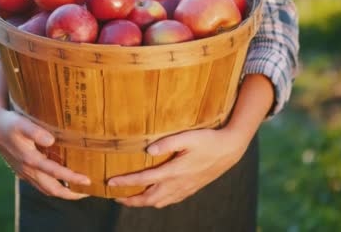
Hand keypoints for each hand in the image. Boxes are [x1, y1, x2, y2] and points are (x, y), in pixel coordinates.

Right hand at [0, 60, 90, 199]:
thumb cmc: (10, 122)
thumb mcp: (21, 123)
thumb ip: (35, 131)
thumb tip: (51, 140)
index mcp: (30, 160)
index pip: (56, 174)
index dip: (73, 179)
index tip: (88, 181)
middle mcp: (28, 170)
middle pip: (52, 189)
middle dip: (71, 194)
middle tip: (87, 192)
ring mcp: (24, 172)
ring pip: (46, 189)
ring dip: (62, 192)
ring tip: (78, 190)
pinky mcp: (23, 170)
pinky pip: (40, 184)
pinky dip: (53, 186)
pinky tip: (61, 181)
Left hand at [108, 74, 274, 207]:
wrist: (230, 149)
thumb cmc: (208, 139)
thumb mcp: (187, 136)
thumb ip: (167, 142)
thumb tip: (148, 151)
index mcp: (174, 171)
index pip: (144, 180)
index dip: (125, 182)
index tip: (110, 183)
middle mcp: (178, 184)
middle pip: (148, 199)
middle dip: (130, 200)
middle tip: (115, 197)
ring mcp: (185, 188)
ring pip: (159, 202)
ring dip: (142, 203)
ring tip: (129, 199)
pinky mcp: (191, 188)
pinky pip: (170, 201)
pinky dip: (156, 202)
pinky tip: (152, 197)